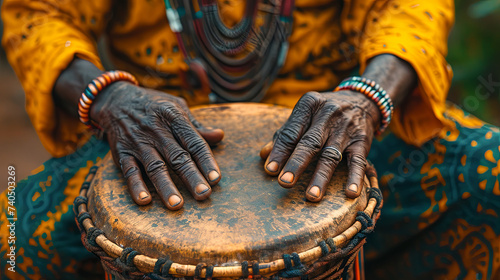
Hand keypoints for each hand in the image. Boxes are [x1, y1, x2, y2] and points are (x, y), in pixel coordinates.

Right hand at [91, 82, 223, 209]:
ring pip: (155, 167)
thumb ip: (197, 126)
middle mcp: (156, 130)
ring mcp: (138, 142)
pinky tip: (144, 201)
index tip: (216, 179)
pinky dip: (136, 186)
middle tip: (203, 195)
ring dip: (166, 187)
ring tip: (177, 205)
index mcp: (174, 117)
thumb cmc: (155, 106)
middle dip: (191, 176)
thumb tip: (220, 136)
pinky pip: (130, 171)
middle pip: (177, 157)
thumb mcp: (177, 107)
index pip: (193, 141)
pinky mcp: (122, 152)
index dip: (206, 160)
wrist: (116, 98)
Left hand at [260, 91, 379, 201]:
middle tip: (285, 183)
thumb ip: (285, 134)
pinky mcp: (362, 140)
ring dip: (321, 177)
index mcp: (309, 104)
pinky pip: (358, 161)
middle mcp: (328, 114)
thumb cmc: (323, 113)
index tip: (270, 170)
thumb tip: (263, 155)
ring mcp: (346, 128)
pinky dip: (355, 177)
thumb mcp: (305, 115)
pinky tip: (350, 193)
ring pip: (331, 155)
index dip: (280, 151)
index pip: (291, 131)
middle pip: (310, 143)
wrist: (362, 100)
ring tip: (311, 196)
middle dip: (296, 164)